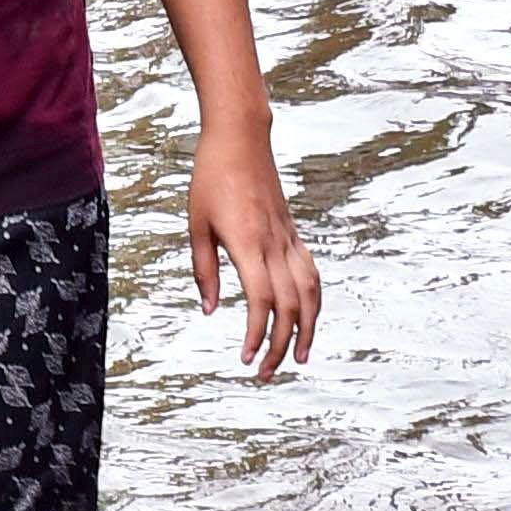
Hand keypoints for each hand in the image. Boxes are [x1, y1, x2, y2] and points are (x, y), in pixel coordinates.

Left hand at [185, 127, 318, 379]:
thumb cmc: (210, 178)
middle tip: (264, 372)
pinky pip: (311, 273)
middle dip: (281, 345)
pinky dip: (313, 301)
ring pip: (309, 293)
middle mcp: (274, 245)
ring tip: (300, 357)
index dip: (257, 334)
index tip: (246, 358)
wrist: (240, 138)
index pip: (261, 301)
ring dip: (308, 329)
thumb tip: (209, 311)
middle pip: (290, 306)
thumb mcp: (196, 225)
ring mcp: (288, 238)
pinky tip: (307, 318)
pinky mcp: (293, 233)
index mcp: (247, 244)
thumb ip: (204, 270)